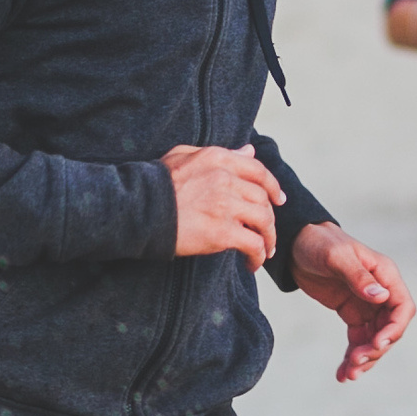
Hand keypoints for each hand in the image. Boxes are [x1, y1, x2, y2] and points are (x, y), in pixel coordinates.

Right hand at [164, 145, 282, 264]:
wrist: (137, 209)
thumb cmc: (154, 184)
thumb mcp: (184, 156)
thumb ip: (220, 153)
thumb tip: (249, 151)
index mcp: (218, 159)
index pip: (258, 171)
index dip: (273, 187)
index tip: (279, 200)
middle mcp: (226, 179)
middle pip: (263, 199)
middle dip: (270, 219)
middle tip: (268, 234)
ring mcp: (225, 205)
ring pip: (264, 222)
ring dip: (268, 239)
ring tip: (263, 252)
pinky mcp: (221, 232)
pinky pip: (253, 244)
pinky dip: (257, 256)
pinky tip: (250, 264)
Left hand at [289, 223, 414, 381]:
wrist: (297, 244)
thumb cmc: (320, 243)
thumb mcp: (337, 257)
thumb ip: (359, 277)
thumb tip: (381, 297)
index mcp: (385, 275)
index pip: (403, 308)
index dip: (394, 329)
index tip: (377, 343)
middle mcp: (381, 292)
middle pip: (389, 329)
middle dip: (375, 349)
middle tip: (355, 363)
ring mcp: (368, 305)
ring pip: (374, 339)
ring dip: (365, 359)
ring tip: (348, 375)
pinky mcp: (352, 313)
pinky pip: (358, 340)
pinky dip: (352, 357)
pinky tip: (342, 374)